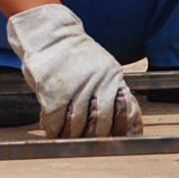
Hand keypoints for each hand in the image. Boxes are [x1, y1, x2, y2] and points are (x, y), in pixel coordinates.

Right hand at [5, 3, 142, 137]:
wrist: (51, 36)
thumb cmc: (76, 56)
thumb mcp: (103, 67)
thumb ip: (113, 89)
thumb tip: (127, 117)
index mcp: (113, 78)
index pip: (124, 113)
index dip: (121, 130)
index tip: (119, 141)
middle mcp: (98, 84)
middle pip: (101, 124)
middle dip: (94, 137)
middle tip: (88, 142)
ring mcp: (76, 90)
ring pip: (77, 127)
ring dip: (71, 135)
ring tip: (67, 136)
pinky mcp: (53, 95)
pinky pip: (56, 123)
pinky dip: (53, 130)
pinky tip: (52, 129)